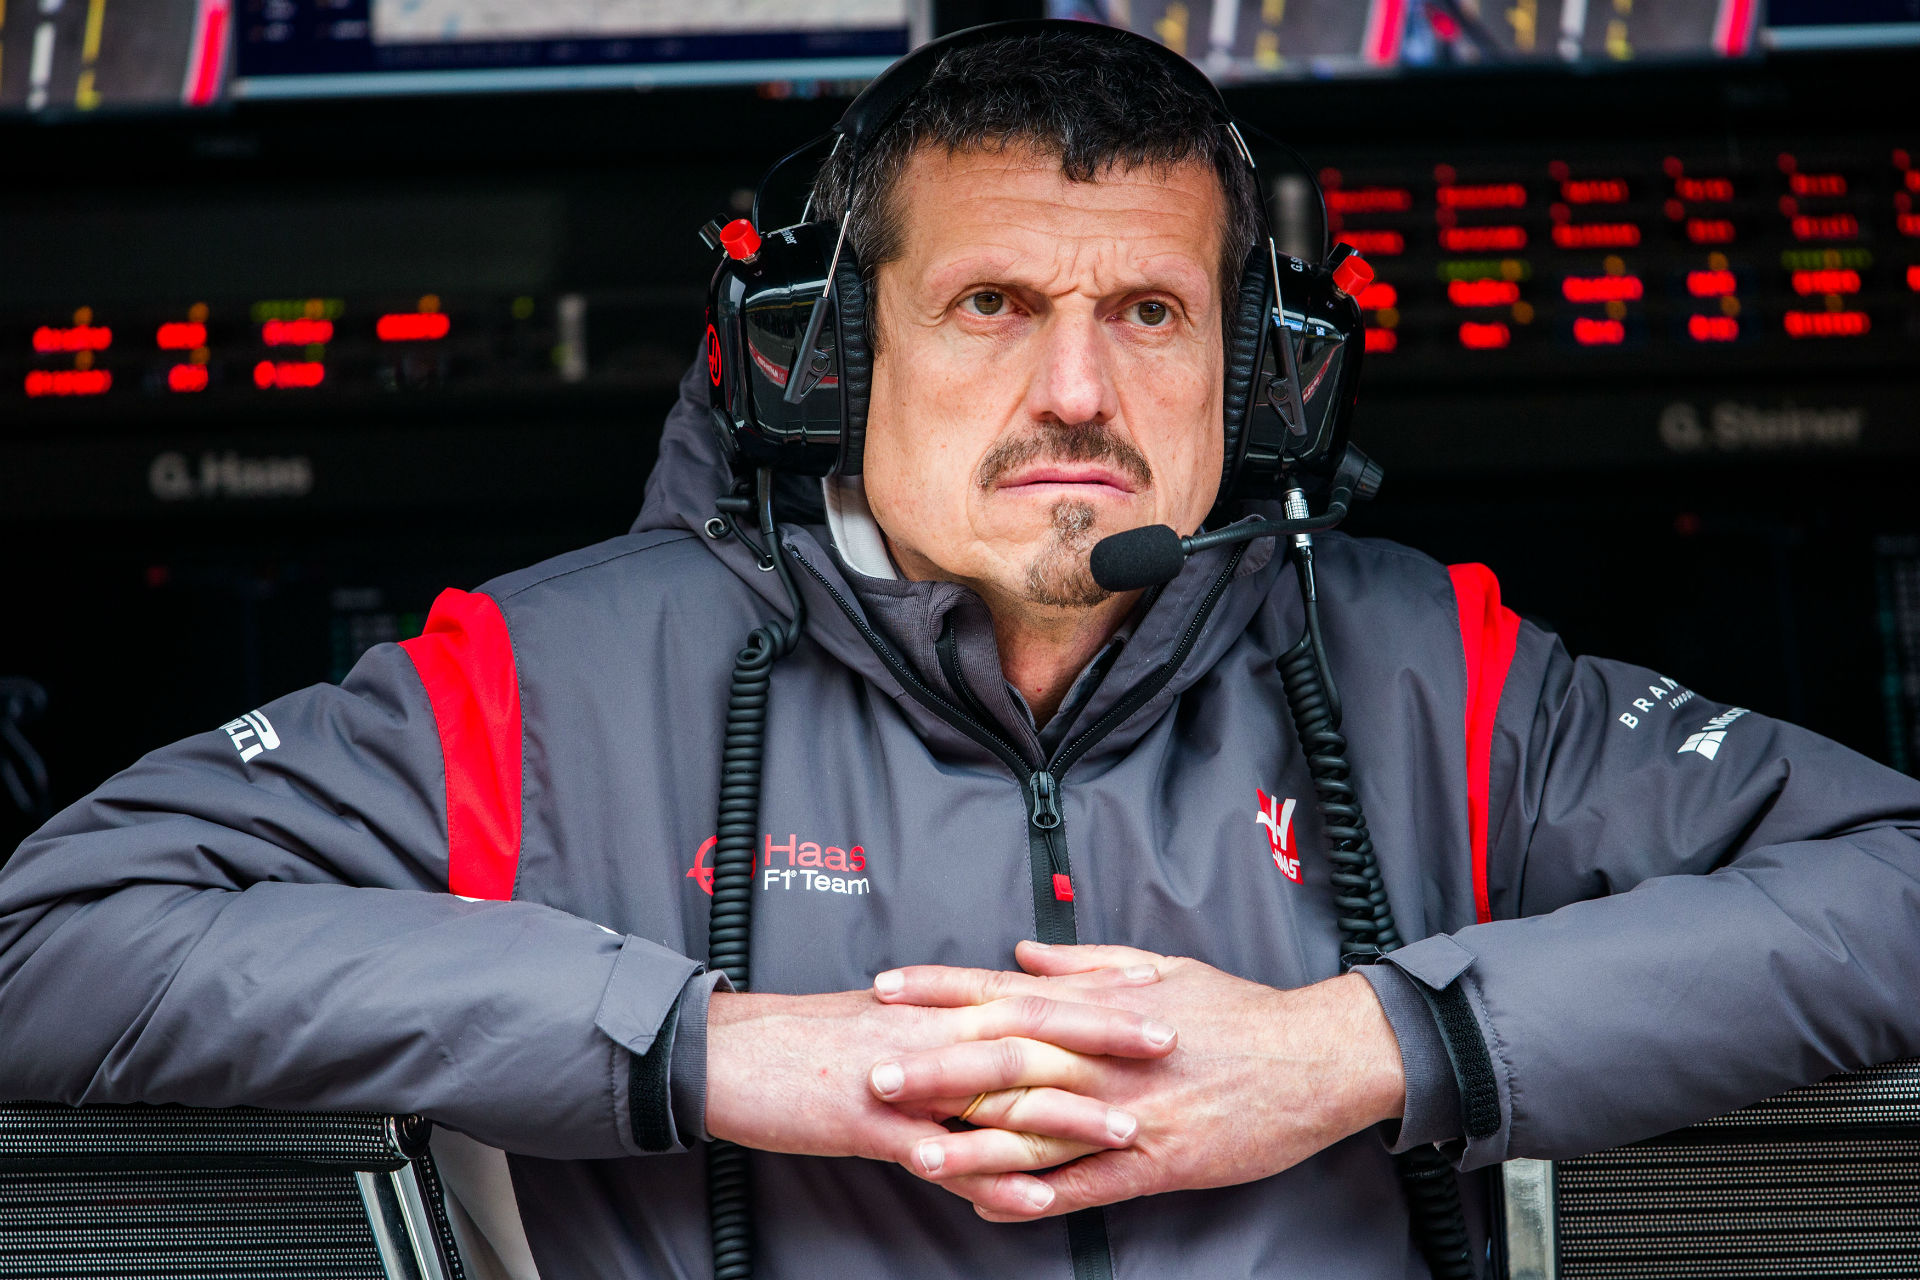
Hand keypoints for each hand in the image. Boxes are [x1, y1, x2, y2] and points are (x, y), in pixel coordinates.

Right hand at [704, 981, 1176, 1210]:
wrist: (729, 1054)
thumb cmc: (805, 1042)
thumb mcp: (885, 1022)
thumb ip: (945, 1026)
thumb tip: (993, 1025)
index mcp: (935, 1005)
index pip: (1030, 991)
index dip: (1093, 989)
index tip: (1153, 988)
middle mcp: (929, 1031)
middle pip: (1032, 1029)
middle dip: (1104, 1036)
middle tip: (1170, 1043)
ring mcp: (902, 1078)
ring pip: (997, 1092)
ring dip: (1066, 1113)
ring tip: (1126, 1130)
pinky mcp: (869, 1122)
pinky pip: (938, 1155)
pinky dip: (989, 1177)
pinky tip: (1033, 1199)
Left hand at [868, 941, 1405, 1220]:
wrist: (1314, 1059)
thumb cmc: (1238, 1012)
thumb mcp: (1161, 967)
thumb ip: (1084, 965)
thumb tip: (1019, 954)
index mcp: (1100, 1007)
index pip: (1005, 991)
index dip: (941, 991)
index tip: (885, 987)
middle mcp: (1104, 1058)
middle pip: (1007, 1060)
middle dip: (937, 1066)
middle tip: (875, 1074)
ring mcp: (1128, 1114)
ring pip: (1036, 1129)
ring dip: (971, 1139)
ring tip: (912, 1149)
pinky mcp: (1157, 1164)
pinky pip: (1083, 1187)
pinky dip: (1034, 1197)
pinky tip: (987, 1206)